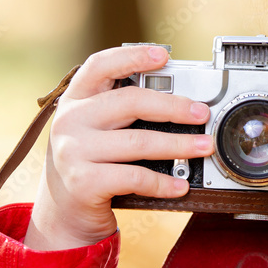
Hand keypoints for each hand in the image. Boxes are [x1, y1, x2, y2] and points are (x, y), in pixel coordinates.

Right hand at [24, 45, 213, 250]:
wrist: (63, 213)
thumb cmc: (90, 163)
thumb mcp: (96, 129)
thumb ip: (123, 111)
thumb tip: (181, 103)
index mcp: (75, 99)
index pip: (100, 66)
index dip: (132, 56)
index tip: (163, 55)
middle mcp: (70, 121)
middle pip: (130, 102)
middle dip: (174, 107)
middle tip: (202, 113)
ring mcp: (74, 152)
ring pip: (138, 142)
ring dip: (179, 145)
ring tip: (204, 147)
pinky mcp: (83, 182)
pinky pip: (135, 177)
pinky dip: (163, 182)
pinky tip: (180, 185)